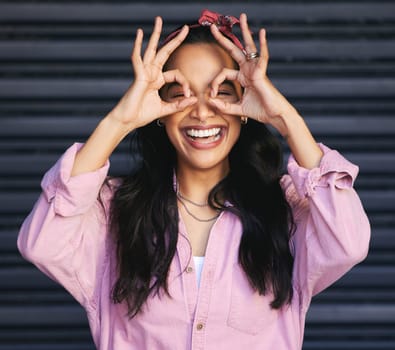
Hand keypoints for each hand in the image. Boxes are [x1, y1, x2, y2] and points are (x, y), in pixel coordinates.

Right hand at [108, 17, 196, 130]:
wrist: (127, 121)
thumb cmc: (141, 115)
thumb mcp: (164, 110)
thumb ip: (179, 105)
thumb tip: (194, 99)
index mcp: (157, 81)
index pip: (177, 74)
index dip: (185, 83)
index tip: (189, 95)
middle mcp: (151, 74)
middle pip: (164, 52)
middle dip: (175, 40)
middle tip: (185, 28)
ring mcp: (144, 73)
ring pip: (151, 50)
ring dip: (155, 35)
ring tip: (159, 20)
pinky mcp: (138, 76)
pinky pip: (137, 58)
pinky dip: (137, 45)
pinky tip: (139, 33)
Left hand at [209, 13, 296, 135]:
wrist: (274, 116)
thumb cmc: (260, 111)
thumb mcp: (238, 109)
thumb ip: (224, 106)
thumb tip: (210, 102)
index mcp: (242, 77)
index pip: (223, 73)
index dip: (214, 83)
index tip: (211, 95)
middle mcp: (248, 70)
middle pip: (234, 50)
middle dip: (223, 39)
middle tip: (213, 27)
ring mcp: (255, 70)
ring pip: (249, 47)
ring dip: (245, 31)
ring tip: (242, 17)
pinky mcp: (262, 73)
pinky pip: (263, 56)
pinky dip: (263, 45)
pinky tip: (262, 33)